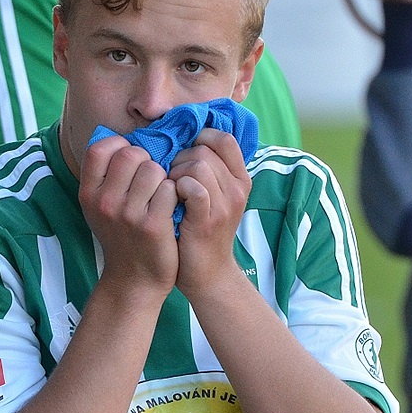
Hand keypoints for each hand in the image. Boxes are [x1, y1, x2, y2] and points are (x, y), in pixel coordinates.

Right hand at [79, 135, 178, 294]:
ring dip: (163, 178)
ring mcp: (128, 215)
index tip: (132, 161)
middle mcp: (104, 203)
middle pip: (131, 154)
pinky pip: (170, 189)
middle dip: (147, 161)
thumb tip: (128, 138)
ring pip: (153, 169)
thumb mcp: (101, 207)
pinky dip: (175, 194)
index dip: (121, 146)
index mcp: (88, 194)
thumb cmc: (123, 236)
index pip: (100, 148)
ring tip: (161, 195)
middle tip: (151, 179)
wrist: (134, 280)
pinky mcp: (152, 225)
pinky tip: (172, 207)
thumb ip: (107, 176)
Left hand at [169, 129, 250, 298]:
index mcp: (240, 179)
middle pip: (204, 149)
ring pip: (196, 165)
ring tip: (170, 192)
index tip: (182, 155)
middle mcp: (237, 189)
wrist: (207, 274)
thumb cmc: (202, 231)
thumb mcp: (214, 197)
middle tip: (172, 180)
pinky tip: (172, 201)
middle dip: (180, 159)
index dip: (199, 138)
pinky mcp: (208, 219)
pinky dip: (177, 188)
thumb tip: (185, 140)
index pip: (224, 138)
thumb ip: (208, 171)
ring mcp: (225, 204)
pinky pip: (193, 187)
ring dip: (175, 174)